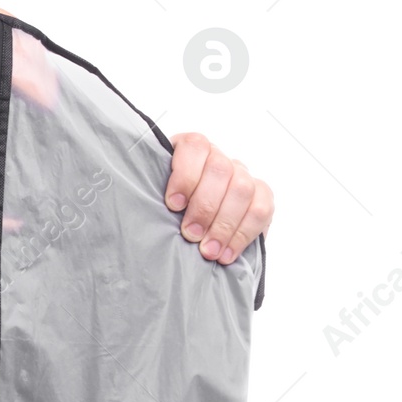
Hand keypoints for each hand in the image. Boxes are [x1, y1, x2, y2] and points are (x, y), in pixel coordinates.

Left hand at [164, 131, 273, 264]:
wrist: (188, 222)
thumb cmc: (165, 207)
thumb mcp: (154, 195)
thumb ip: (151, 193)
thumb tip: (139, 209)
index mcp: (191, 149)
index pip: (194, 147)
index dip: (185, 175)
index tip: (173, 205)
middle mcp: (219, 158)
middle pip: (221, 170)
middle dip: (204, 207)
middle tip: (190, 234)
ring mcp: (242, 175)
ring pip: (243, 190)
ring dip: (224, 224)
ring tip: (208, 250)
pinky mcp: (261, 196)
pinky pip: (262, 210)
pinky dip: (243, 234)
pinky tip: (226, 253)